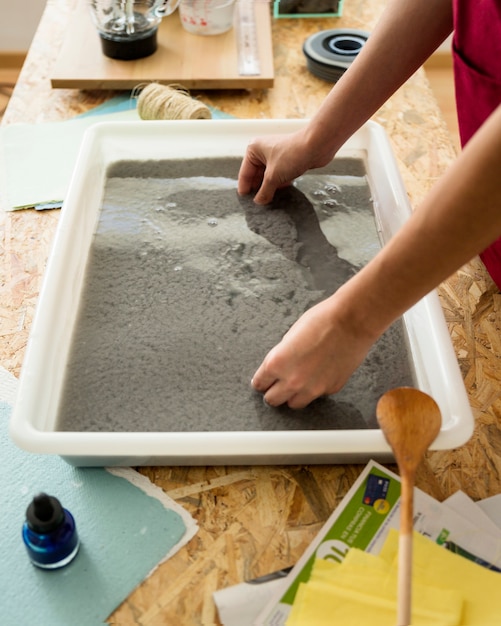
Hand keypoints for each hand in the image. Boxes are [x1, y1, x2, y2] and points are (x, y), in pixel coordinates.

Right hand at [237, 129, 328, 204]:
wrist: (316, 146)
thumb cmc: (292, 154)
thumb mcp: (273, 177)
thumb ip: (264, 192)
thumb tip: (259, 201)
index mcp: (254, 150)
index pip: (245, 173)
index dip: (245, 188)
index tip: (245, 202)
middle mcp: (263, 151)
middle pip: (256, 175)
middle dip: (258, 189)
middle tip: (257, 205)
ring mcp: (276, 156)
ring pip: (268, 177)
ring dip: (269, 188)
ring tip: (267, 202)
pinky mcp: (287, 161)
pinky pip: (279, 176)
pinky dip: (278, 185)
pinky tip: (279, 196)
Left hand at [251, 295, 375, 408]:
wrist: (352, 321)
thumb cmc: (322, 320)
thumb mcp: (290, 335)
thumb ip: (281, 356)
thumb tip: (279, 366)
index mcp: (277, 363)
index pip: (260, 383)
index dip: (261, 380)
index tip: (263, 380)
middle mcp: (293, 380)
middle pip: (273, 400)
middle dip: (273, 391)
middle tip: (277, 384)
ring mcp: (313, 388)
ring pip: (294, 404)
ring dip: (292, 395)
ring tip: (297, 382)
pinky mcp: (331, 389)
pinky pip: (316, 395)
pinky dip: (314, 388)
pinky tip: (319, 374)